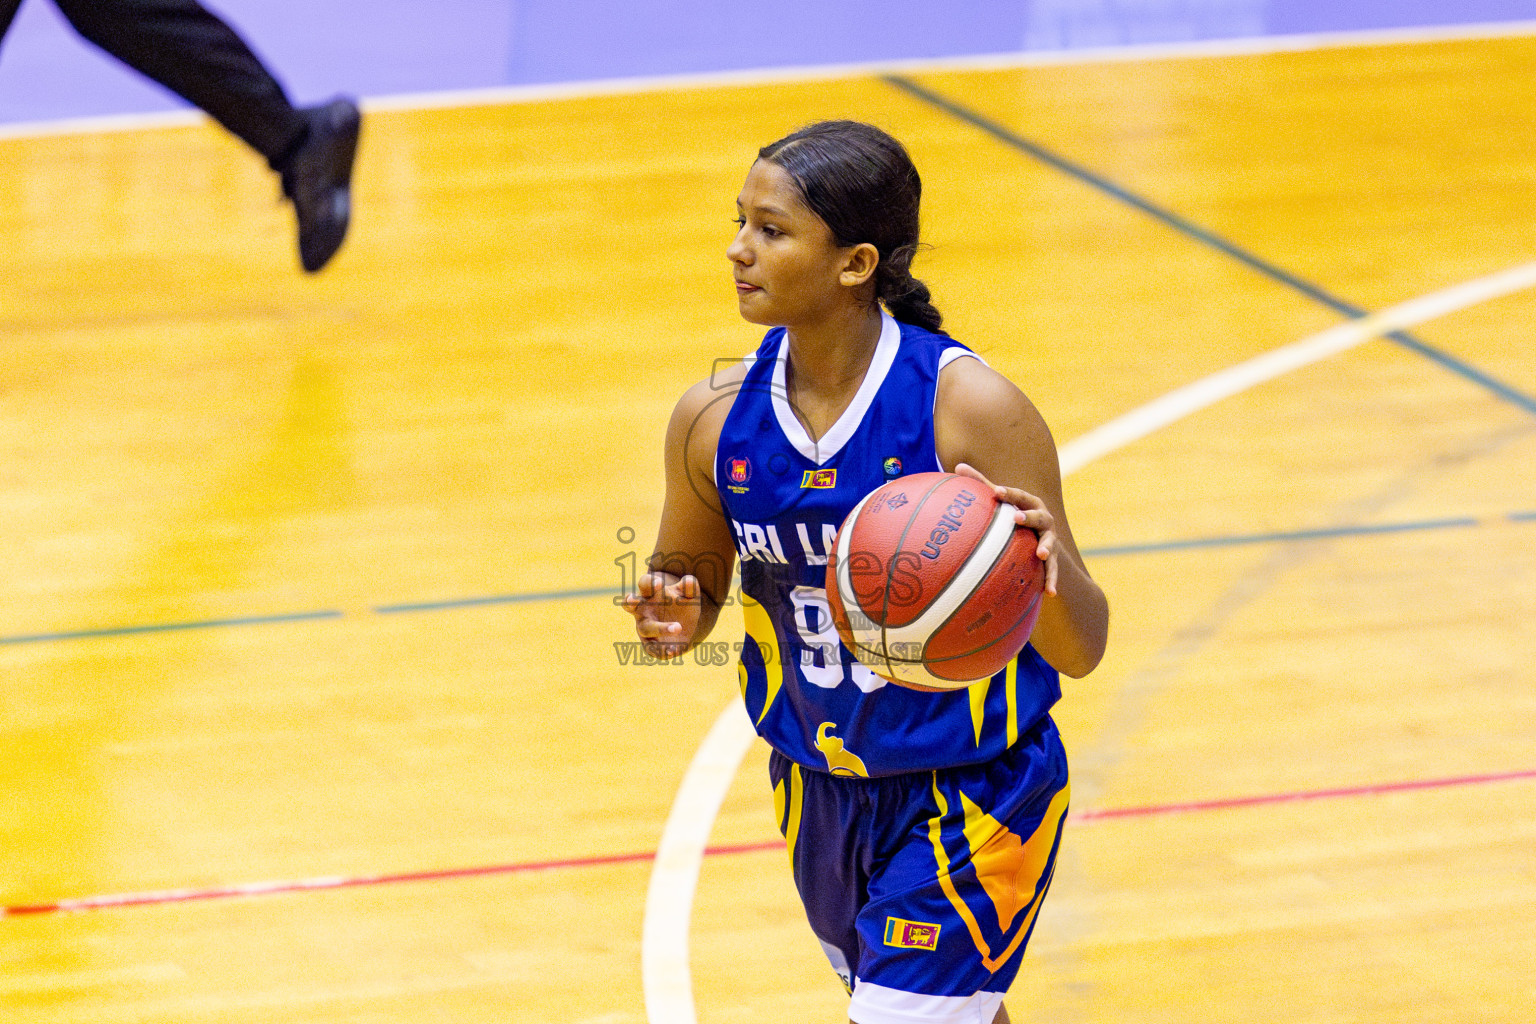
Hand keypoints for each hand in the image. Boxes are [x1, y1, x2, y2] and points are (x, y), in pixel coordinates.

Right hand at [621, 572, 702, 659]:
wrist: (683, 625)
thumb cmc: (680, 604)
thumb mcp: (689, 595)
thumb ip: (690, 587)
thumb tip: (689, 580)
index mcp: (650, 593)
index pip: (644, 584)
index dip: (650, 583)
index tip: (660, 583)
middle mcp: (642, 610)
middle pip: (630, 605)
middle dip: (630, 602)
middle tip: (632, 600)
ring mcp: (644, 627)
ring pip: (646, 628)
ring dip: (660, 628)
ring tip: (678, 627)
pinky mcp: (650, 644)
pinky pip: (652, 648)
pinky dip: (662, 650)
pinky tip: (673, 650)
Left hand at [953, 463, 1059, 595]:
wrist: (1043, 536)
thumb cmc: (1014, 515)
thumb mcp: (1002, 501)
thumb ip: (982, 484)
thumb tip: (957, 465)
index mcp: (1030, 503)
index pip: (1019, 496)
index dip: (1008, 493)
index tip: (996, 492)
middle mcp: (1043, 519)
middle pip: (1038, 516)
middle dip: (1029, 516)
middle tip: (1017, 518)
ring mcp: (1050, 539)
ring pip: (1049, 542)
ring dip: (1047, 547)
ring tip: (1042, 554)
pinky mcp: (1052, 559)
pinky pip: (1053, 570)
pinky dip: (1052, 580)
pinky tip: (1050, 592)